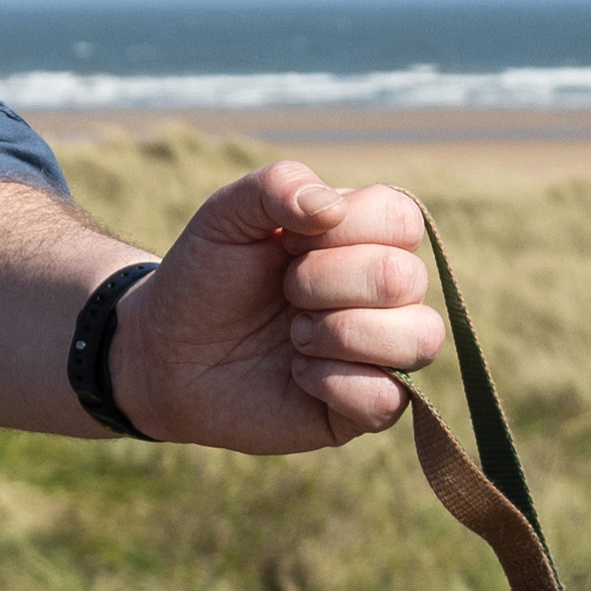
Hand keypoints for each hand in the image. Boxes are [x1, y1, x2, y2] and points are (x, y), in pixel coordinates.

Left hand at [112, 160, 444, 452]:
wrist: (169, 353)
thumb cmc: (207, 278)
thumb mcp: (226, 215)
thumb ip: (277, 185)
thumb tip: (330, 207)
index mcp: (367, 236)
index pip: (400, 219)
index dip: (337, 232)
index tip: (284, 243)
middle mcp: (389, 293)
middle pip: (404, 278)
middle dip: (323, 284)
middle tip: (284, 293)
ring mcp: (384, 351)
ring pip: (421, 338)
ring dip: (339, 333)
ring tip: (296, 337)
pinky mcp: (370, 406)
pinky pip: (389, 397)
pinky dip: (333, 383)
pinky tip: (297, 375)